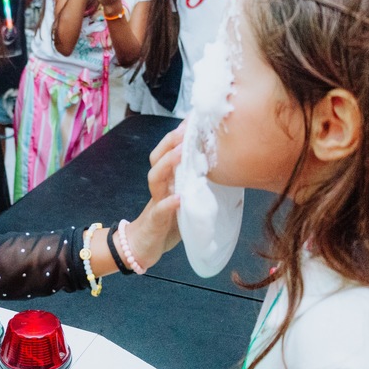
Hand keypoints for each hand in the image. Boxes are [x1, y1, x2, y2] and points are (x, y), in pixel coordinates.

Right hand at [126, 124, 184, 268]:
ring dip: (167, 164)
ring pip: (155, 178)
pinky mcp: (155, 222)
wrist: (143, 247)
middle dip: (169, 142)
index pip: (167, 152)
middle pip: (157, 158)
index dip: (177, 136)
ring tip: (180, 154)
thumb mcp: (184, 200)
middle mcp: (159, 188)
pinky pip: (160, 210)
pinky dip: (168, 203)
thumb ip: (196, 186)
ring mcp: (155, 203)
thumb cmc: (167, 222)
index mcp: (167, 181)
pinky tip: (178, 198)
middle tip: (185, 130)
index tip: (192, 121)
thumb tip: (225, 173)